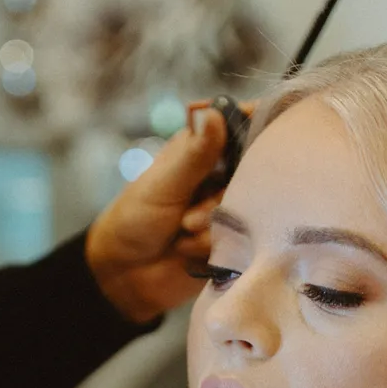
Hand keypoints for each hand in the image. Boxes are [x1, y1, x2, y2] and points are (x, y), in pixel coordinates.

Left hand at [85, 103, 240, 323]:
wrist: (125, 275)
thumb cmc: (134, 219)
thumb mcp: (164, 183)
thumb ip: (195, 154)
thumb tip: (214, 113)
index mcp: (203, 148)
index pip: (242, 124)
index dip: (257, 125)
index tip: (261, 138)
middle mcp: (222, 174)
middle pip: (255, 168)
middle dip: (225, 191)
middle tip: (193, 209)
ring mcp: (229, 207)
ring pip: (248, 205)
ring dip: (213, 221)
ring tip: (183, 228)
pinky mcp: (233, 240)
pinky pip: (242, 238)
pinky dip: (212, 244)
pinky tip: (187, 250)